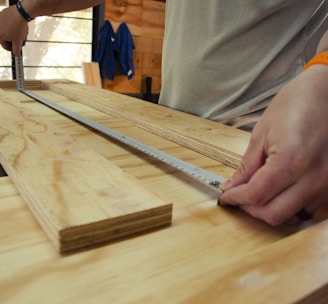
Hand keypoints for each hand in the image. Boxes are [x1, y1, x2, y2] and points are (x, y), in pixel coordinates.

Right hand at [0, 5, 27, 54]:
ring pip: (7, 30)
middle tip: (20, 39)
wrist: (20, 13)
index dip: (12, 49)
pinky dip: (12, 25)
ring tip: (21, 32)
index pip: (4, 46)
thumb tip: (16, 54)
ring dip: (13, 33)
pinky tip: (19, 25)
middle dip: (13, 40)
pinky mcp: (2, 14)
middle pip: (5, 37)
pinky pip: (7, 23)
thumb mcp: (18, 41)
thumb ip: (16, 49)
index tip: (17, 49)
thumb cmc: (18, 27)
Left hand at [220, 65, 327, 224]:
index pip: (256, 195)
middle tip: (238, 197)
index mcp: (292, 161)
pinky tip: (279, 191)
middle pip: (274, 214)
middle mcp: (315, 178)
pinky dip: (288, 205)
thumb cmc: (296, 104)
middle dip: (250, 209)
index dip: (236, 198)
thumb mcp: (262, 134)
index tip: (226, 197)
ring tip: (257, 193)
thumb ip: (247, 166)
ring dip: (269, 209)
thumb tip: (232, 186)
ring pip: (292, 215)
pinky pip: (307, 207)